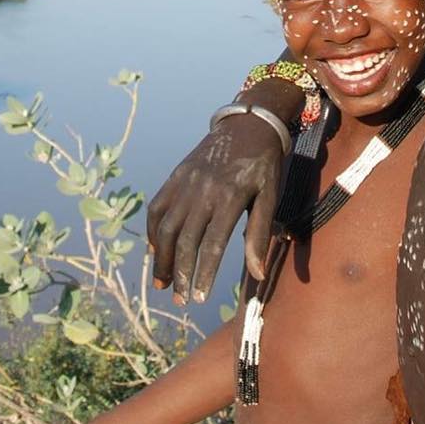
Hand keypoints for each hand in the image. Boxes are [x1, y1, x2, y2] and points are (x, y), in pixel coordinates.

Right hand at [146, 113, 283, 301]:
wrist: (249, 124)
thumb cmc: (264, 164)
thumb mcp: (270, 196)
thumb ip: (261, 235)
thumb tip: (258, 274)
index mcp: (231, 196)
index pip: (213, 244)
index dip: (204, 273)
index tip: (199, 298)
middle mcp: (204, 190)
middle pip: (185, 240)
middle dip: (181, 274)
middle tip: (181, 299)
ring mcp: (186, 182)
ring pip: (166, 228)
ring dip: (163, 259)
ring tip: (165, 284)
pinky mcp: (176, 175)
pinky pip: (158, 208)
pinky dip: (154, 232)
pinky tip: (157, 252)